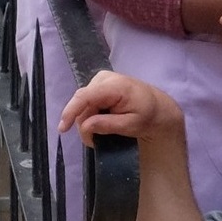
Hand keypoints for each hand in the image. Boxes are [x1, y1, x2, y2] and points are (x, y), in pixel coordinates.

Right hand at [60, 70, 184, 144]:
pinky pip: (87, 103)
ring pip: (83, 105)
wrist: (157, 108)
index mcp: (115, 86)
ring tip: (102, 134)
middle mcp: (104, 78)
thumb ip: (108, 125)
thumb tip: (85, 126)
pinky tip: (101, 123)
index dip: (71, 111)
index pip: (86, 96)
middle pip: (82, 104)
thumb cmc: (147, 116)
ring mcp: (100, 80)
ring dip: (88, 122)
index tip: (63, 128)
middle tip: (95, 142)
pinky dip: (91, 116)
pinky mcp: (98, 86)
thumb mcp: (131, 125)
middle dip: (84, 125)